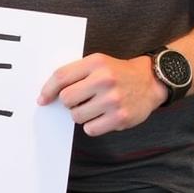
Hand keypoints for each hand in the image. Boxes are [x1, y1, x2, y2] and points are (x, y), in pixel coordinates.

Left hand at [38, 53, 167, 136]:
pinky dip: (92, 125)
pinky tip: (102, 116)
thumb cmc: (117, 73)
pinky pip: (90, 129)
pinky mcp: (120, 118)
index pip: (61, 76)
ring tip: (94, 107)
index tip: (43, 99)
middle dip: (68, 102)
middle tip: (80, 100)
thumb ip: (75, 74)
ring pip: (76, 116)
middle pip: (66, 98)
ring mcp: (113, 100)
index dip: (48, 89)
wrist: (151, 81)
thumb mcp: (97, 63)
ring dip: (81, 114)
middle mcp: (104, 80)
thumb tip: (47, 94)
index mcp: (95, 63)